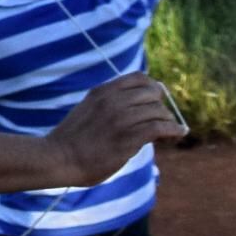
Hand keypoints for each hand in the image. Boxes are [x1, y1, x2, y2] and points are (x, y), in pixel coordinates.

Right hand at [46, 74, 185, 185]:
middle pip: (153, 93)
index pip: (139, 78)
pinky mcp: (128, 137)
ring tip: (170, 132)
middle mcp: (112, 100)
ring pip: (159, 111)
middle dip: (161, 107)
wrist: (59, 158)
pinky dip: (173, 130)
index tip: (155, 101)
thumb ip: (109, 105)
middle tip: (162, 121)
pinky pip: (160, 127)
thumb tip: (135, 107)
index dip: (152, 88)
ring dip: (168, 121)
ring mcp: (120, 118)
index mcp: (102, 91)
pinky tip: (176, 135)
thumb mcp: (88, 110)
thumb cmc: (73, 139)